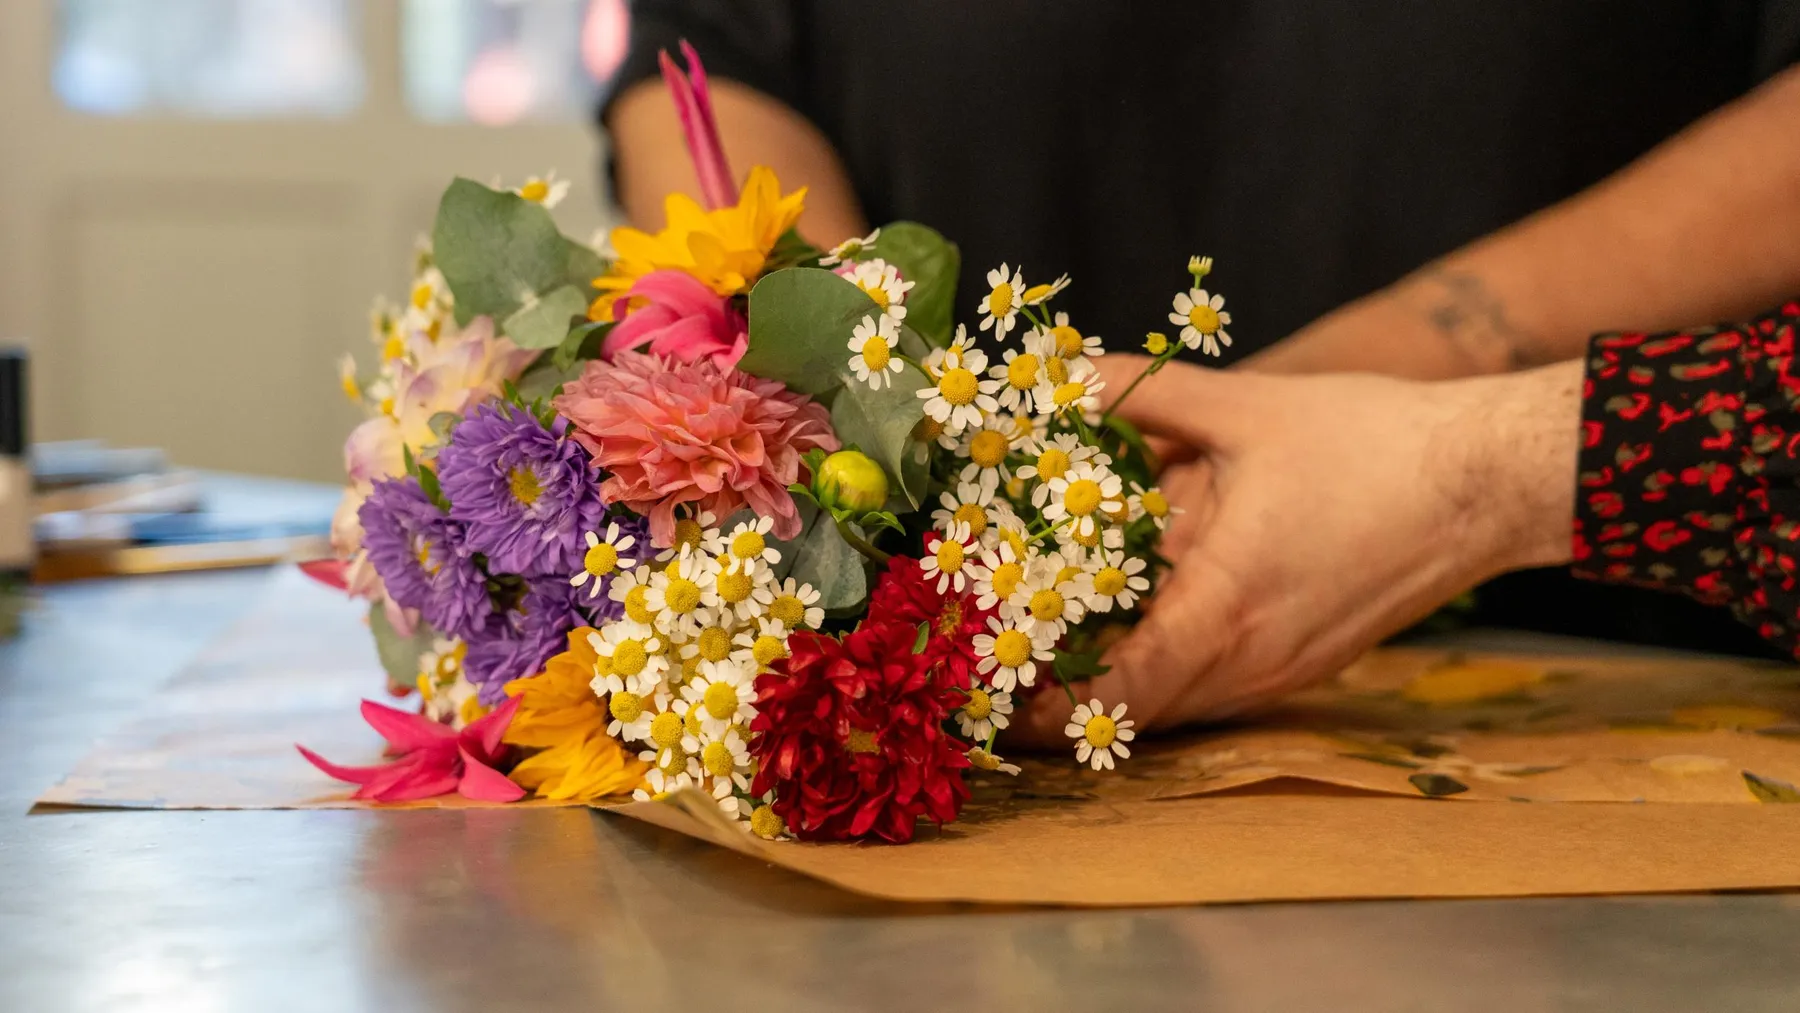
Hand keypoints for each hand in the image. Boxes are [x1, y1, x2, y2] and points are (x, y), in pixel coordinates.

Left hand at [1013, 355, 1581, 740]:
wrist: (1493, 480)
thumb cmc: (1376, 441)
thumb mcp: (1248, 406)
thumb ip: (1145, 392)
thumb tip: (1065, 370)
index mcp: (1227, 604)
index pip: (1119, 695)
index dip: (1052, 708)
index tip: (997, 697)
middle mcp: (1254, 658)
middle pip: (1138, 713)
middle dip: (1069, 697)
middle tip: (1006, 665)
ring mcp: (1286, 669)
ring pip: (1179, 705)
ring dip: (1119, 686)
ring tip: (1055, 648)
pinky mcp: (1310, 662)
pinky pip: (1219, 687)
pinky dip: (1169, 671)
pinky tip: (1139, 625)